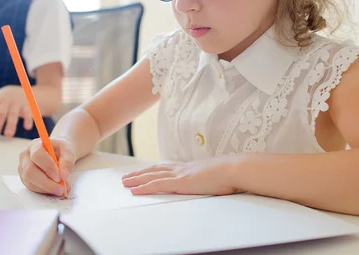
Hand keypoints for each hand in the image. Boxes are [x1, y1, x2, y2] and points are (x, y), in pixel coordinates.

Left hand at [0, 86, 32, 139]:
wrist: (21, 90)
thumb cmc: (3, 100)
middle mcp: (6, 101)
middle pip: (0, 114)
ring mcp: (17, 103)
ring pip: (13, 114)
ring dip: (11, 124)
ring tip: (8, 135)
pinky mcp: (28, 106)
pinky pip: (28, 113)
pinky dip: (28, 120)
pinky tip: (27, 127)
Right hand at [18, 137, 74, 196]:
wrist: (58, 153)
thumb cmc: (61, 150)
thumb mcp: (68, 151)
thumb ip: (67, 161)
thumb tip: (64, 176)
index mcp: (35, 145)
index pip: (37, 155)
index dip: (48, 167)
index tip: (60, 177)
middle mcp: (25, 156)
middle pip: (30, 171)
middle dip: (47, 183)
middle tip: (61, 188)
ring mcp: (23, 168)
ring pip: (30, 182)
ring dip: (47, 189)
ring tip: (61, 189)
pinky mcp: (25, 179)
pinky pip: (32, 188)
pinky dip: (45, 191)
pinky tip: (55, 189)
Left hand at [121, 156, 237, 195]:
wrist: (234, 169)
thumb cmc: (230, 174)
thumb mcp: (216, 176)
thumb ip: (208, 178)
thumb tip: (211, 182)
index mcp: (189, 167)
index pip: (166, 168)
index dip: (153, 170)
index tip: (143, 171)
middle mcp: (182, 168)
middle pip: (155, 170)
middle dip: (140, 173)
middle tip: (126, 177)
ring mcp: (180, 175)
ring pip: (152, 176)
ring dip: (137, 179)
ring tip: (125, 182)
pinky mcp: (180, 183)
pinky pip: (157, 185)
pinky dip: (144, 187)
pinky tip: (135, 190)